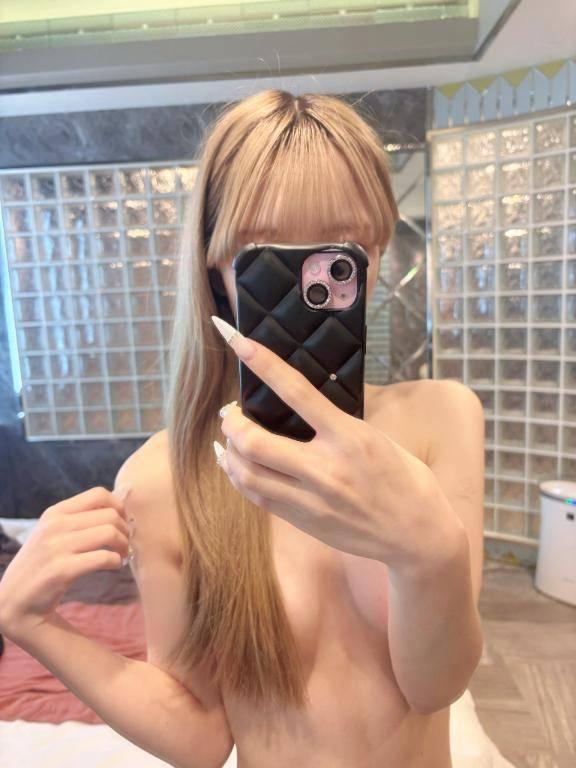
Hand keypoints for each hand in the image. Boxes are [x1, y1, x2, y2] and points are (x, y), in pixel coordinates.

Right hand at [0, 486, 131, 639]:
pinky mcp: (61, 570)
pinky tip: (114, 566)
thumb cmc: (42, 565)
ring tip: (121, 555)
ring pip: (110, 533)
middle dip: (125, 530)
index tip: (121, 523)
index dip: (118, 507)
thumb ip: (80, 518)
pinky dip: (117, 561)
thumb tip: (123, 497)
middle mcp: (54, 525)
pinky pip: (104, 557)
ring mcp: (56, 547)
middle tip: (124, 544)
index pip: (99, 494)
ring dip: (123, 545)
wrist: (13, 602)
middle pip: (110, 514)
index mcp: (54, 512)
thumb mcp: (53, 533)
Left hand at [211, 315, 452, 567]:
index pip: (296, 392)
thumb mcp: (377, 438)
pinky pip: (258, 497)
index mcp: (349, 437)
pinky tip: (236, 466)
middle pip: (255, 443)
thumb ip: (337, 424)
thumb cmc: (404, 480)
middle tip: (230, 413)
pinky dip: (239, 477)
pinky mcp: (304, 521)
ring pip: (248, 475)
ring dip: (229, 452)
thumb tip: (301, 402)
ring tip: (227, 439)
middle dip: (232, 423)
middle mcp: (326, 469)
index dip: (264, 364)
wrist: (417, 536)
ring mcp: (312, 499)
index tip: (238, 342)